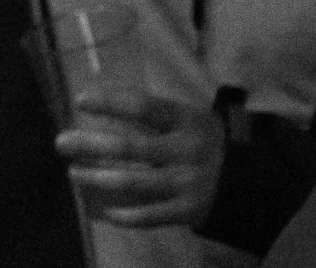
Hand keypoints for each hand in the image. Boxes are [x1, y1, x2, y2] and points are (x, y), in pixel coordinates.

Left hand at [56, 88, 223, 227]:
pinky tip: (107, 212)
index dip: (111, 102)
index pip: (143, 107)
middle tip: (60, 142)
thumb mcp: (189, 118)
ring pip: (135, 183)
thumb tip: (103, 100)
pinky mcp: (190, 210)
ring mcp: (188, 182)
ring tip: (73, 173)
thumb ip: (154, 113)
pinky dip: (128, 216)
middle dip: (91, 145)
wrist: (255, 180)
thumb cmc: (206, 141)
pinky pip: (152, 216)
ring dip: (99, 179)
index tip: (79, 101)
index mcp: (186, 120)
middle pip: (131, 147)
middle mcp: (186, 150)